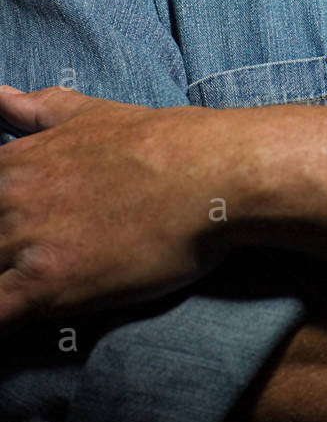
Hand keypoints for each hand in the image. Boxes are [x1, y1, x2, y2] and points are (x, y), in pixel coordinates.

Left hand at [0, 85, 240, 323]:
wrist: (210, 173)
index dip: (3, 225)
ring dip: (8, 283)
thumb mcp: (92, 115)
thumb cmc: (161, 142)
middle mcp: (8, 200)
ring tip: (53, 285)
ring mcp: (24, 242)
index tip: (23, 236)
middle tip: (57, 255)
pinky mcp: (46, 285)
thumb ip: (39, 110)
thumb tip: (2, 96)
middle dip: (7, 255)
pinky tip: (21, 325)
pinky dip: (4, 324)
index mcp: (13, 164)